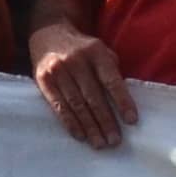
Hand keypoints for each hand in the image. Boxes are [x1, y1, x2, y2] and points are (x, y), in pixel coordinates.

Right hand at [32, 25, 135, 147]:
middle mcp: (77, 60)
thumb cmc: (82, 48)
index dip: (122, 101)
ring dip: (90, 126)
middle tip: (114, 141)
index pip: (112, 81)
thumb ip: (112, 70)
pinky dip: (70, 122)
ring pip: (76, 104)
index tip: (131, 121)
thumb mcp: (100, 50)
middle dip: (106, 121)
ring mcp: (58, 70)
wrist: (48, 33)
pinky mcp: (43, 79)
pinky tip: (80, 135)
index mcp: (96, 52)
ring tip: (100, 143)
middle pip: (94, 97)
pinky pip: (58, 105)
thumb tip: (124, 99)